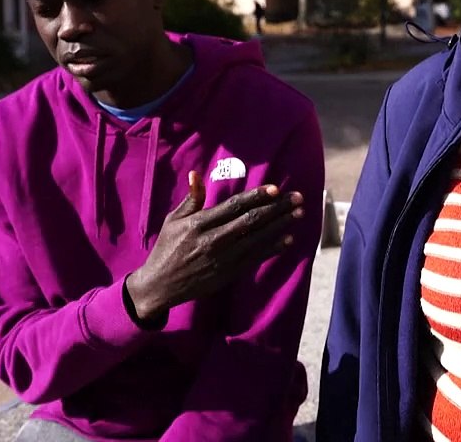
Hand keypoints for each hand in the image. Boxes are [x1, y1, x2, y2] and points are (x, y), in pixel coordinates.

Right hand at [125, 171, 303, 323]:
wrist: (161, 286)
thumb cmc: (167, 248)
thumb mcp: (173, 220)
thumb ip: (191, 199)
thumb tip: (196, 174)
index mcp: (200, 224)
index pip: (234, 206)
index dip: (256, 197)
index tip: (275, 188)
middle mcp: (214, 240)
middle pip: (252, 221)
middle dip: (277, 208)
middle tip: (297, 198)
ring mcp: (224, 258)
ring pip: (258, 239)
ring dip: (281, 225)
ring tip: (299, 214)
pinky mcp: (229, 273)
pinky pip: (256, 258)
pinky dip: (273, 248)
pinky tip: (288, 239)